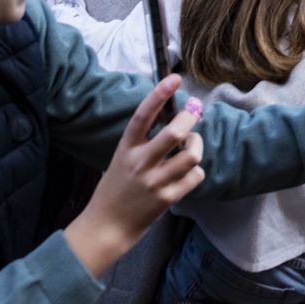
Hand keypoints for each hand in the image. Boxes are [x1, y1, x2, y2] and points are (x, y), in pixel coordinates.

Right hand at [65, 74, 203, 277]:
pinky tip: (188, 172)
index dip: (159, 94)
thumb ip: (144, 141)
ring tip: (192, 146)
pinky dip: (196, 171)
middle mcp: (140, 162)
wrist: (107, 226)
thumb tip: (177, 120)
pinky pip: (195, 176)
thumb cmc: (117, 187)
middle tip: (194, 115)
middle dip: (190, 119)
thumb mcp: (122, 157)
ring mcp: (154, 181)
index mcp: (126, 148)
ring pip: (191, 154)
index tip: (174, 77)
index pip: (143, 115)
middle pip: (175, 132)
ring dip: (197, 145)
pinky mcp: (167, 198)